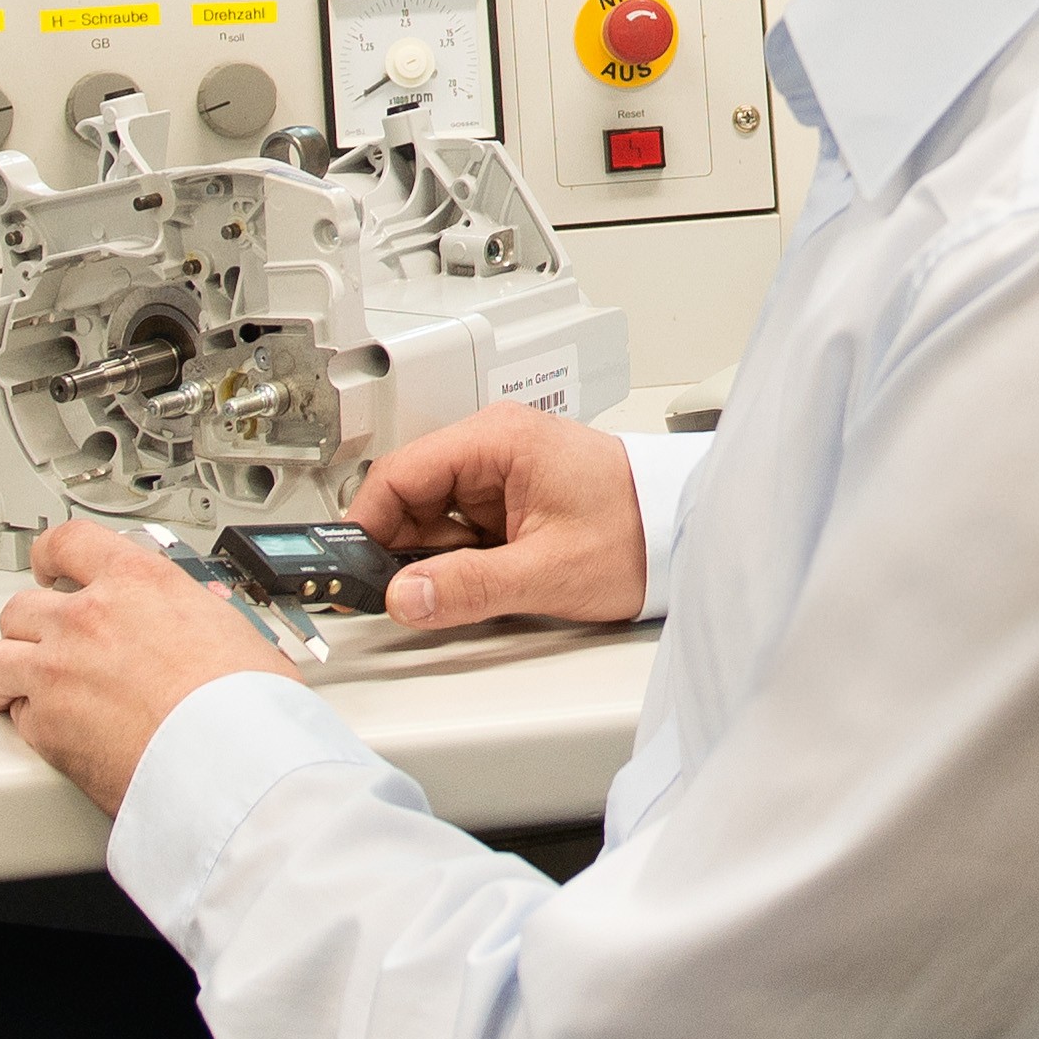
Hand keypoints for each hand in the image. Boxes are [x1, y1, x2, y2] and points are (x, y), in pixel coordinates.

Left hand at [0, 517, 294, 816]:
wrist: (228, 760)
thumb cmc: (244, 703)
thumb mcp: (237, 632)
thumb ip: (205, 617)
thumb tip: (209, 619)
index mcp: (137, 584)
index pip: (70, 542)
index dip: (51, 553)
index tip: (49, 564)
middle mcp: (87, 619)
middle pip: (22, 606)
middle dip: (31, 624)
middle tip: (48, 640)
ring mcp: (57, 672)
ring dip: (11, 671)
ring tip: (25, 685)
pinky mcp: (46, 726)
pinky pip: (17, 715)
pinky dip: (30, 721)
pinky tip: (53, 728)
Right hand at [353, 413, 652, 637]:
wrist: (686, 534)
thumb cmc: (637, 533)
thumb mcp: (546, 572)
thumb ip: (468, 587)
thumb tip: (404, 597)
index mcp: (497, 441)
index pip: (398, 473)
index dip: (368, 525)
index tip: (352, 569)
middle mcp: (494, 446)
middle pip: (410, 497)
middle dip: (408, 550)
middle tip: (419, 594)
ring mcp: (502, 473)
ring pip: (433, 517)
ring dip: (438, 558)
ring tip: (481, 582)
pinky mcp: (512, 499)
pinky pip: (461, 528)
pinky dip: (461, 558)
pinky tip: (491, 577)